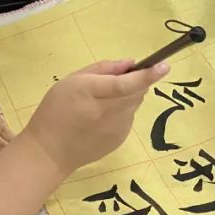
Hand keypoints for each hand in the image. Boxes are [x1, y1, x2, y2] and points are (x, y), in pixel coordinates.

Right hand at [22, 60, 168, 174]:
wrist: (50, 151)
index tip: (164, 66)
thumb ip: (102, 69)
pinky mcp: (120, 139)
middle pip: (136, 92)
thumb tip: (131, 63)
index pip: (125, 84)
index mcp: (90, 93)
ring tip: (104, 101)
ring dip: (128, 96)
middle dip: (136, 82)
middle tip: (118, 80)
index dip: (146, 75)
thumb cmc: (56, 110)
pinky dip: (123, 111)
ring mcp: (116, 129)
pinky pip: (129, 117)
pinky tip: (102, 118)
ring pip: (135, 104)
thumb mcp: (71, 81)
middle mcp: (107, 112)